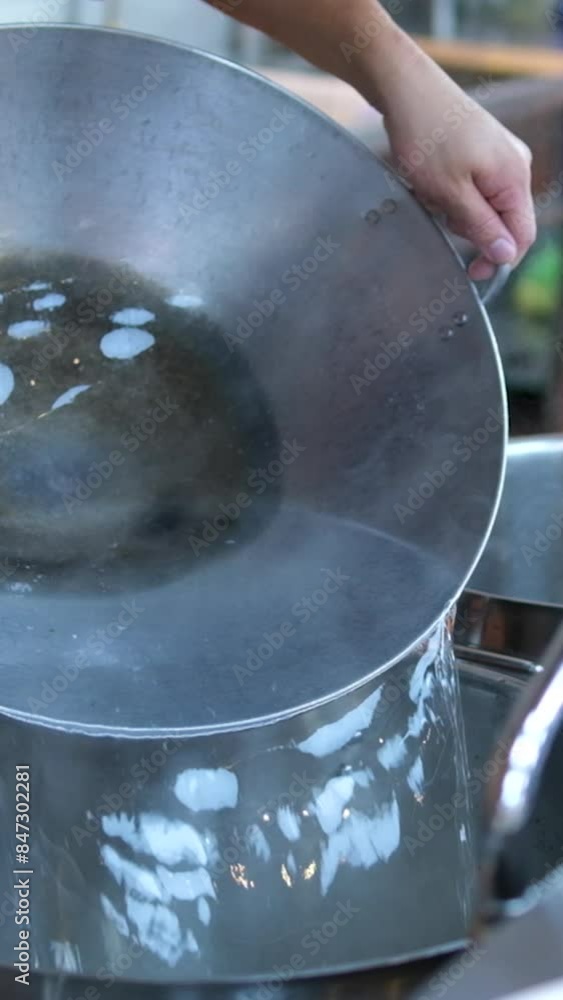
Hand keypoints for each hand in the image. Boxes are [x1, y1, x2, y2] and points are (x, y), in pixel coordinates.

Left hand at [379, 43, 535, 279]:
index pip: (522, 235)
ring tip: (429, 189)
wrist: (406, 88)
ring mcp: (500, 155)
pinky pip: (472, 187)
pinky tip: (430, 179)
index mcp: (515, 177)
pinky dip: (450, 192)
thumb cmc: (426, 138)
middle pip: (502, 221)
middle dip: (469, 228)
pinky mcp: (482, 149)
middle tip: (437, 211)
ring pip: (484, 205)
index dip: (499, 260)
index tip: (470, 273)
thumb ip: (481, 227)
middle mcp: (516, 164)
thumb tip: (507, 255)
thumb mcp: (450, 193)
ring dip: (455, 209)